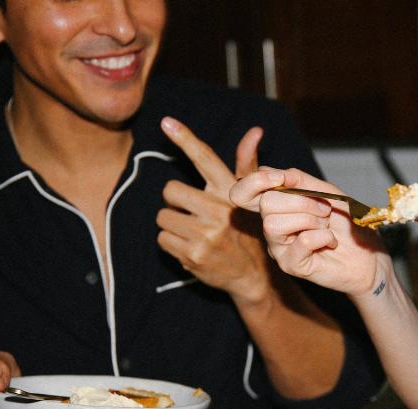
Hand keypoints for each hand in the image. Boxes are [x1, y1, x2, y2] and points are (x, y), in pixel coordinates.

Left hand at [157, 117, 271, 304]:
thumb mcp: (252, 199)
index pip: (205, 158)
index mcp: (231, 192)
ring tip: (194, 234)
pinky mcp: (193, 255)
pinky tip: (191, 248)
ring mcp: (206, 234)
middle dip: (175, 203)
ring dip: (172, 226)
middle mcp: (220, 210)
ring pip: (163, 217)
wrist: (253, 277)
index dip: (185, 138)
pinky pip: (162, 239)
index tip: (166, 121)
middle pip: (171, 190)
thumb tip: (255, 131)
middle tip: (192, 214)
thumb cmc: (248, 232)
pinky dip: (171, 244)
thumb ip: (246, 165)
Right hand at [230, 167, 388, 297]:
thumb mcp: (325, 192)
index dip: (254, 181)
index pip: (242, 193)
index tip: (281, 178)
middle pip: (265, 203)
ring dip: (309, 219)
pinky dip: (323, 236)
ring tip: (326, 226)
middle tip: (324, 211)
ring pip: (274, 224)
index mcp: (276, 205)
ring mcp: (279, 248)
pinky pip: (300, 241)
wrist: (368, 254)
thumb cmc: (346, 223)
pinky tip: (331, 241)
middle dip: (301, 201)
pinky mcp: (291, 266)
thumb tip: (271, 172)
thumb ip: (298, 180)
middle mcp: (272, 226)